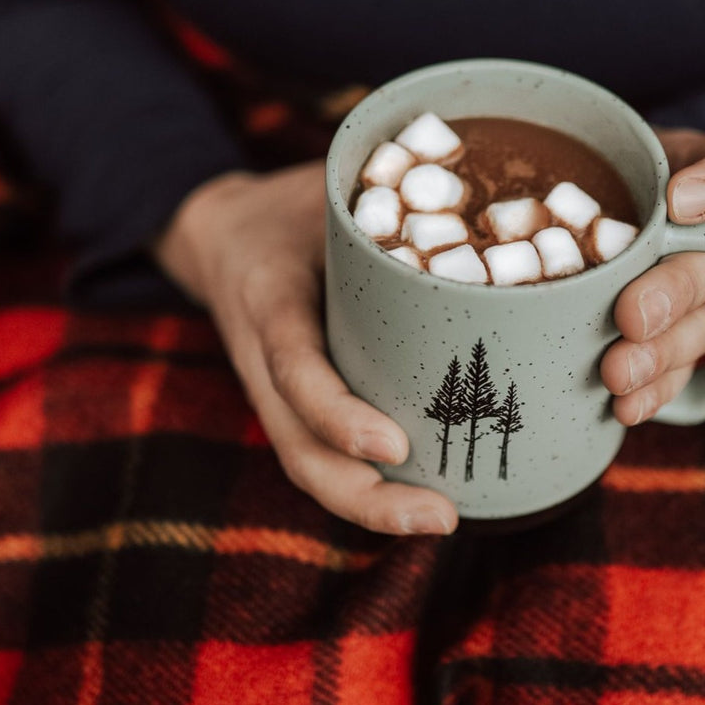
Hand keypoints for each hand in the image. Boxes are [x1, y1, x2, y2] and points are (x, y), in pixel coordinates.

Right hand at [152, 163, 457, 535]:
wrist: (221, 232)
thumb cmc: (288, 207)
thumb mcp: (324, 187)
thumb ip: (380, 192)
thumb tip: (483, 184)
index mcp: (267, 299)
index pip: (293, 367)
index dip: (336, 413)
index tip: (394, 443)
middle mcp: (263, 358)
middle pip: (299, 450)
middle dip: (365, 496)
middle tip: (443, 518)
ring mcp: (276, 389)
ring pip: (309, 463)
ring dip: (370, 504)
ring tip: (443, 520)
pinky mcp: (296, 398)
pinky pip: (323, 447)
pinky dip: (368, 481)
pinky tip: (423, 493)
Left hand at [600, 129, 704, 424]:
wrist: (595, 209)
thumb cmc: (598, 171)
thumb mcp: (595, 151)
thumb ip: (581, 152)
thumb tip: (521, 182)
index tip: (678, 201)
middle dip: (673, 293)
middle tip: (631, 316)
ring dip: (663, 353)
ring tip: (618, 373)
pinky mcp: (683, 338)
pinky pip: (684, 369)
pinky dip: (656, 391)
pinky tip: (625, 406)